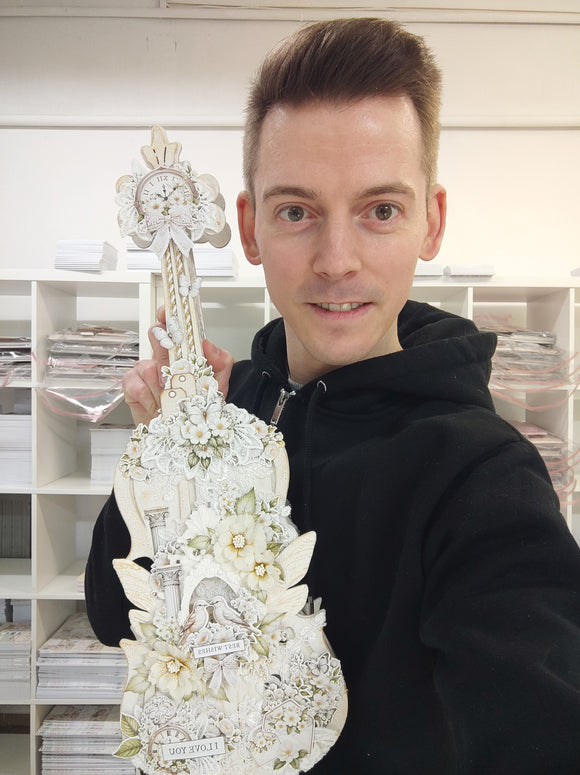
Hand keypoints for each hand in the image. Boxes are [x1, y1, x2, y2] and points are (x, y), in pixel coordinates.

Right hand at [123, 307, 233, 425]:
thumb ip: (220, 363)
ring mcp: (146, 375)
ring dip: (160, 384)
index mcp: (182, 356)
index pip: (174, 330)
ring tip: (171, 397)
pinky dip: (146, 396)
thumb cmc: (199, 408)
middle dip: (160, 343)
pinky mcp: (133, 390)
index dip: (169, 318)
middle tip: (171, 358)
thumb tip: (209, 345)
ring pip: (146, 365)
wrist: (186, 436)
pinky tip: (156, 405)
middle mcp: (163, 361)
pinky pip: (134, 383)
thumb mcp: (218, 385)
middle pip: (154, 337)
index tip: (169, 312)